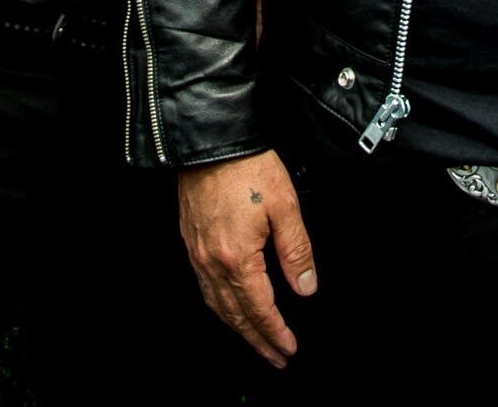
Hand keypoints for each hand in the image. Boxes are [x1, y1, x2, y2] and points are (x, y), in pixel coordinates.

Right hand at [178, 152, 316, 367]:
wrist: (212, 140)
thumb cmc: (248, 168)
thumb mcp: (285, 208)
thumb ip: (296, 252)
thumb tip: (305, 288)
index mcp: (237, 258)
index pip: (259, 309)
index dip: (276, 332)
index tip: (289, 349)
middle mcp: (211, 262)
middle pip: (235, 315)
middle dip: (257, 340)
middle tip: (275, 358)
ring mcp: (197, 253)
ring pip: (217, 305)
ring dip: (238, 328)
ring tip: (256, 341)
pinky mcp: (191, 241)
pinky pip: (205, 287)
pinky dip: (220, 306)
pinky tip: (230, 307)